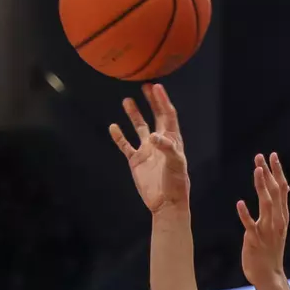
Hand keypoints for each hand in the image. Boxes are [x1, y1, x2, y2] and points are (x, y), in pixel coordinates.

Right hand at [108, 84, 188, 212]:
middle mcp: (159, 142)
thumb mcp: (175, 164)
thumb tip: (152, 135)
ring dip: (134, 115)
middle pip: (155, 117)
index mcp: (172, 140)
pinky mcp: (136, 161)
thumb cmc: (176, 184)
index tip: (156, 86)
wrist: (165, 203)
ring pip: (139, 128)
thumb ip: (166, 148)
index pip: (167, 115)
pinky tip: (113, 126)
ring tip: (127, 101)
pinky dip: (119, 136)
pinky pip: (126, 145)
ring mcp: (147, 151)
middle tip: (145, 86)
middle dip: (151, 102)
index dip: (162, 101)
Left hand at [236, 152, 289, 286]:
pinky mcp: (255, 240)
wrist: (269, 275)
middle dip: (269, 173)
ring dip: (261, 186)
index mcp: (282, 216)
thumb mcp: (277, 226)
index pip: (282, 189)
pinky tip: (239, 203)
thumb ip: (278, 207)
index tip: (272, 155)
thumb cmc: (270, 250)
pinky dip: (245, 214)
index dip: (277, 171)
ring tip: (256, 170)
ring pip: (266, 204)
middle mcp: (277, 220)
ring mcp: (267, 230)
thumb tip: (284, 188)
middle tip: (260, 156)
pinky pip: (250, 225)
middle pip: (275, 191)